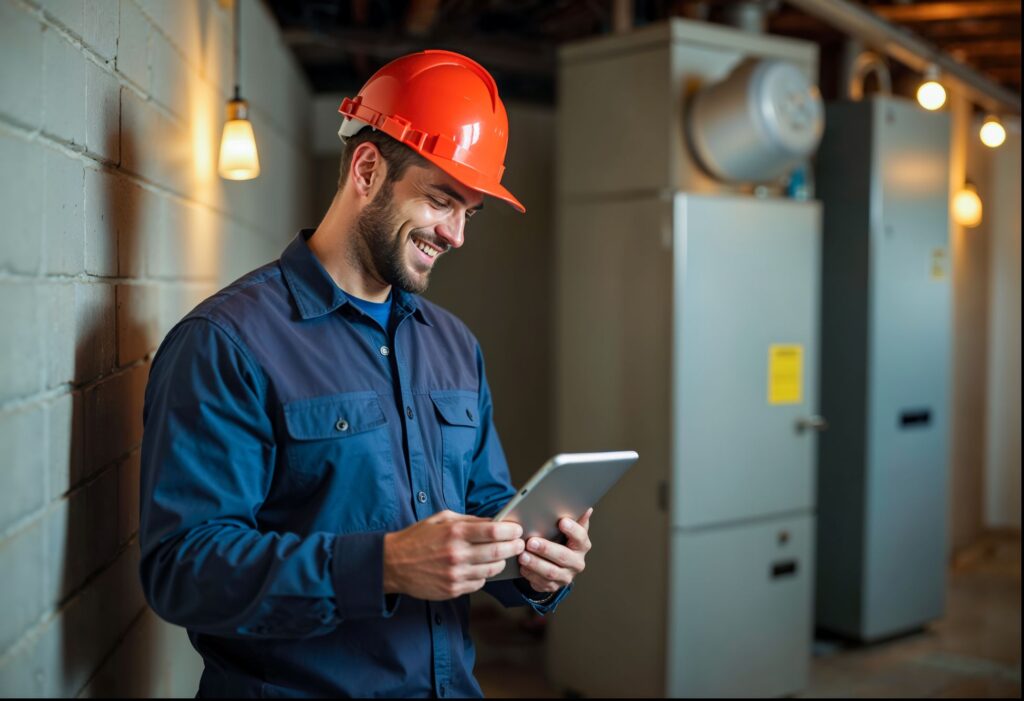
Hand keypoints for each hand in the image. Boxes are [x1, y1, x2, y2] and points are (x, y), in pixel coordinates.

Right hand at [383, 510, 524, 599]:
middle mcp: (457, 554)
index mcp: (455, 533)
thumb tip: (492, 521)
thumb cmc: (417, 538)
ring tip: (501, 555)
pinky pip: (479, 584)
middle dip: (514, 547)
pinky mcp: (452, 590)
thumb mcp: (440, 519)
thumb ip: (468, 520)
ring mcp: (455, 574)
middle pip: (498, 552)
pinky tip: (479, 568)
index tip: (517, 529)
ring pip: (492, 570)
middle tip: (519, 544)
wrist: (392, 564)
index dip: (510, 530)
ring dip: (500, 562)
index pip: (493, 532)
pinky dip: (483, 576)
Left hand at [518, 508, 592, 593]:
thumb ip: (576, 519)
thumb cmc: (562, 541)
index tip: (562, 521)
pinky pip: (541, 583)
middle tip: (531, 542)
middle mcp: (577, 563)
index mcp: (582, 546)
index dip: (572, 530)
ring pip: (551, 572)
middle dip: (546, 549)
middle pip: (563, 556)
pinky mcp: (553, 586)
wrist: (558, 564)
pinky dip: (530, 575)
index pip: (580, 537)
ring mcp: (566, 576)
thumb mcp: (570, 529)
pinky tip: (522, 567)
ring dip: (535, 564)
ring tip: (522, 556)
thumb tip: (587, 508)